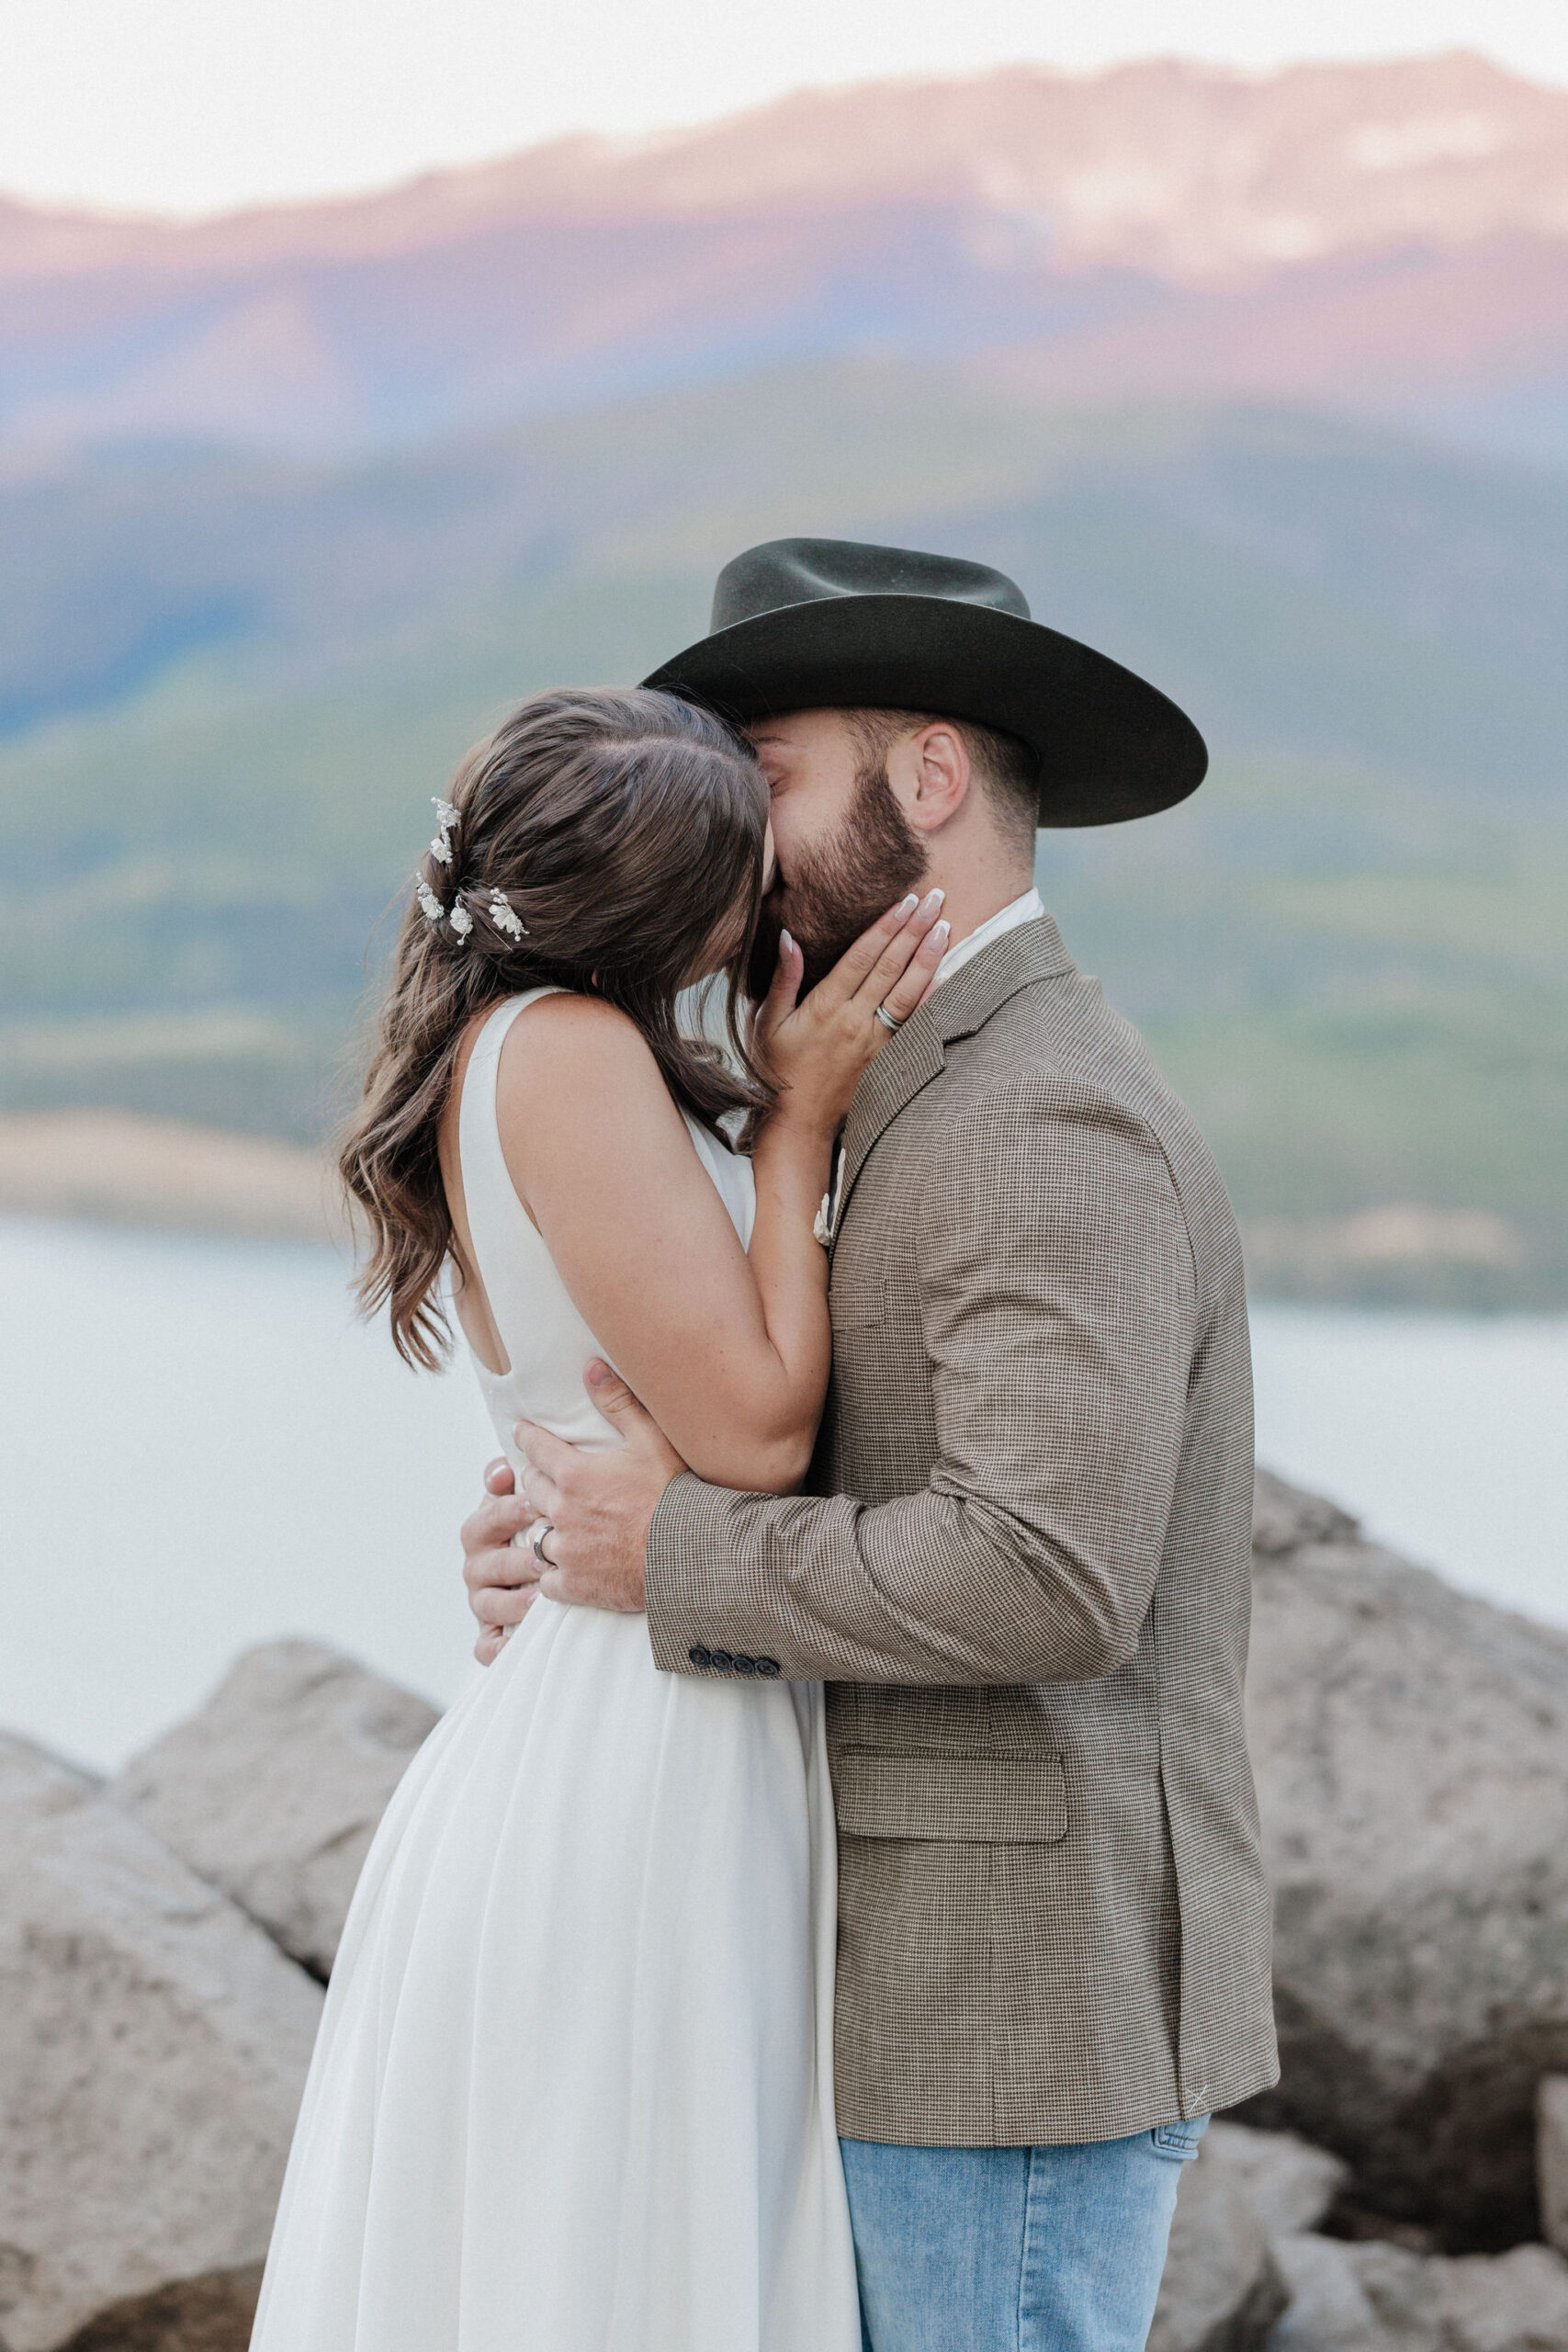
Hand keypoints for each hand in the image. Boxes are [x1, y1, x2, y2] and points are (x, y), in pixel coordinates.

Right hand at [461, 1459, 541, 1664]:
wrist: (548, 1569)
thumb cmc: (538, 1526)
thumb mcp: (524, 1498)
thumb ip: (512, 1481)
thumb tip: (501, 1469)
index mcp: (483, 1530)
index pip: (486, 1519)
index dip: (507, 1511)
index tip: (535, 1505)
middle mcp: (477, 1566)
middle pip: (486, 1564)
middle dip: (516, 1560)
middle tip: (545, 1557)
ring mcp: (482, 1601)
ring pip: (486, 1604)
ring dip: (511, 1602)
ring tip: (539, 1599)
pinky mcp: (490, 1635)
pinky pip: (485, 1647)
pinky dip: (496, 1649)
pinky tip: (515, 1644)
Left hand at [513, 1361, 687, 1613]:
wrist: (691, 1555)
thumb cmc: (675, 1495)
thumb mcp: (652, 1440)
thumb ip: (618, 1403)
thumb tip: (590, 1367)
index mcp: (574, 1474)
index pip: (535, 1448)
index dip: (526, 1437)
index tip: (521, 1433)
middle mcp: (561, 1512)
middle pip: (531, 1490)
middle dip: (536, 1480)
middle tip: (543, 1478)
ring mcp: (566, 1551)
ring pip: (536, 1535)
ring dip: (544, 1528)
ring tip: (555, 1526)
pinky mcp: (574, 1585)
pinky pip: (547, 1579)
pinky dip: (553, 1573)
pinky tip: (565, 1569)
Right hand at [756, 888, 948, 1136]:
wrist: (798, 1122)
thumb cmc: (778, 1069)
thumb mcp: (768, 1021)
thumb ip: (783, 978)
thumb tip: (789, 937)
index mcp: (825, 1007)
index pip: (862, 956)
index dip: (886, 926)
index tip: (906, 900)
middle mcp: (855, 1021)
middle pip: (891, 967)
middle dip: (915, 930)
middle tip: (936, 899)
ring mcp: (875, 1042)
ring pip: (908, 993)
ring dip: (929, 958)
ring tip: (945, 927)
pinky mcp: (887, 1060)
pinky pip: (915, 1025)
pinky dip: (933, 1000)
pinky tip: (947, 976)